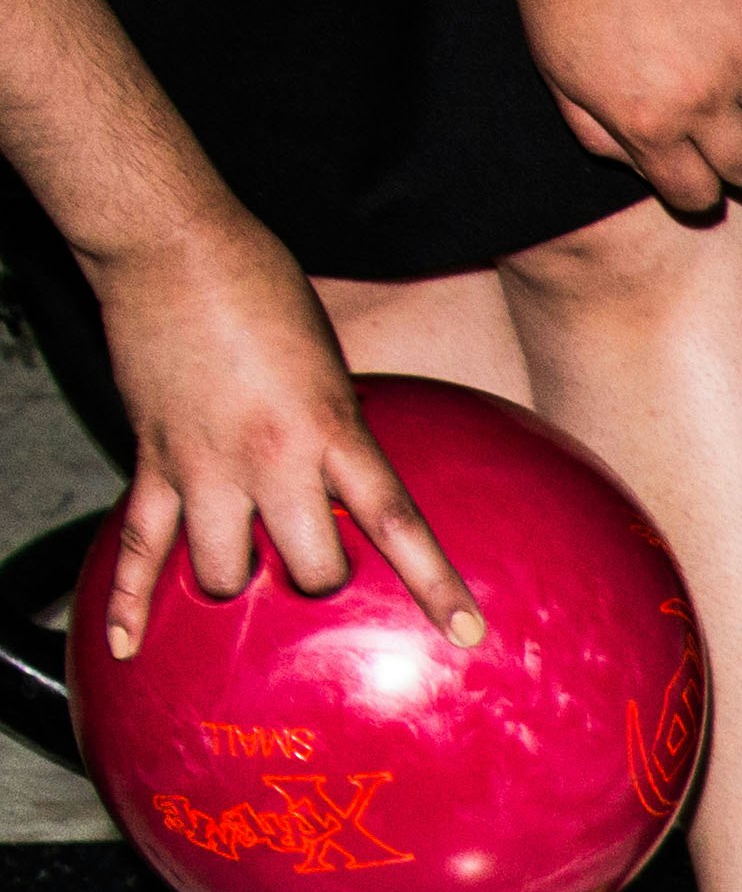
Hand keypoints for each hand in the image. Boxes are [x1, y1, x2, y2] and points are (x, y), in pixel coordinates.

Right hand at [90, 210, 481, 654]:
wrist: (170, 245)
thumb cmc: (262, 289)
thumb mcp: (331, 364)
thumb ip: (343, 430)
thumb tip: (356, 480)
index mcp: (331, 431)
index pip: (396, 523)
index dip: (434, 584)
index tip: (466, 632)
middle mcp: (270, 460)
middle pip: (311, 569)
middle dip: (323, 581)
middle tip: (322, 562)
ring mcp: (205, 466)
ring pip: (227, 574)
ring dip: (242, 581)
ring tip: (249, 566)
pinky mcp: (152, 461)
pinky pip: (138, 547)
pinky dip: (129, 601)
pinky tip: (125, 646)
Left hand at [499, 0, 741, 215]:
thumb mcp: (558, 77)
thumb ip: (600, 135)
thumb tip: (640, 166)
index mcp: (648, 125)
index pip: (696, 198)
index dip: (695, 195)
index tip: (693, 179)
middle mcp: (702, 102)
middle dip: (735, 165)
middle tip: (719, 142)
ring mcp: (739, 57)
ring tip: (726, 85)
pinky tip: (713, 16)